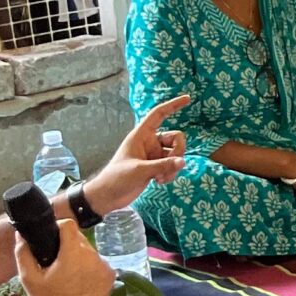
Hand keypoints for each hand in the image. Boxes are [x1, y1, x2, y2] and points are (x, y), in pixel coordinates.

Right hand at [16, 220, 113, 295]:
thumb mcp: (30, 279)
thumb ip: (24, 253)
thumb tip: (21, 234)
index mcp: (73, 254)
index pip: (69, 225)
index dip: (58, 227)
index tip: (51, 237)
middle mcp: (92, 256)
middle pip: (78, 238)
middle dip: (66, 245)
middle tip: (55, 260)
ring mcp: (104, 265)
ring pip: (88, 251)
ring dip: (78, 256)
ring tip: (67, 273)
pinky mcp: (111, 274)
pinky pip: (97, 263)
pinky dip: (88, 267)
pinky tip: (79, 281)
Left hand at [85, 95, 190, 212]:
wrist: (107, 196)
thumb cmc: (116, 178)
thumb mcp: (139, 170)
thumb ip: (162, 165)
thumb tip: (183, 161)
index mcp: (141, 136)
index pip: (159, 114)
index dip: (173, 105)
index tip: (188, 99)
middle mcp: (149, 143)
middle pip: (175, 138)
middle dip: (178, 152)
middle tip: (171, 166)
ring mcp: (153, 155)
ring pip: (175, 154)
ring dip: (173, 167)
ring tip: (161, 178)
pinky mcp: (155, 167)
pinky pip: (172, 165)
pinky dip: (170, 173)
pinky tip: (159, 182)